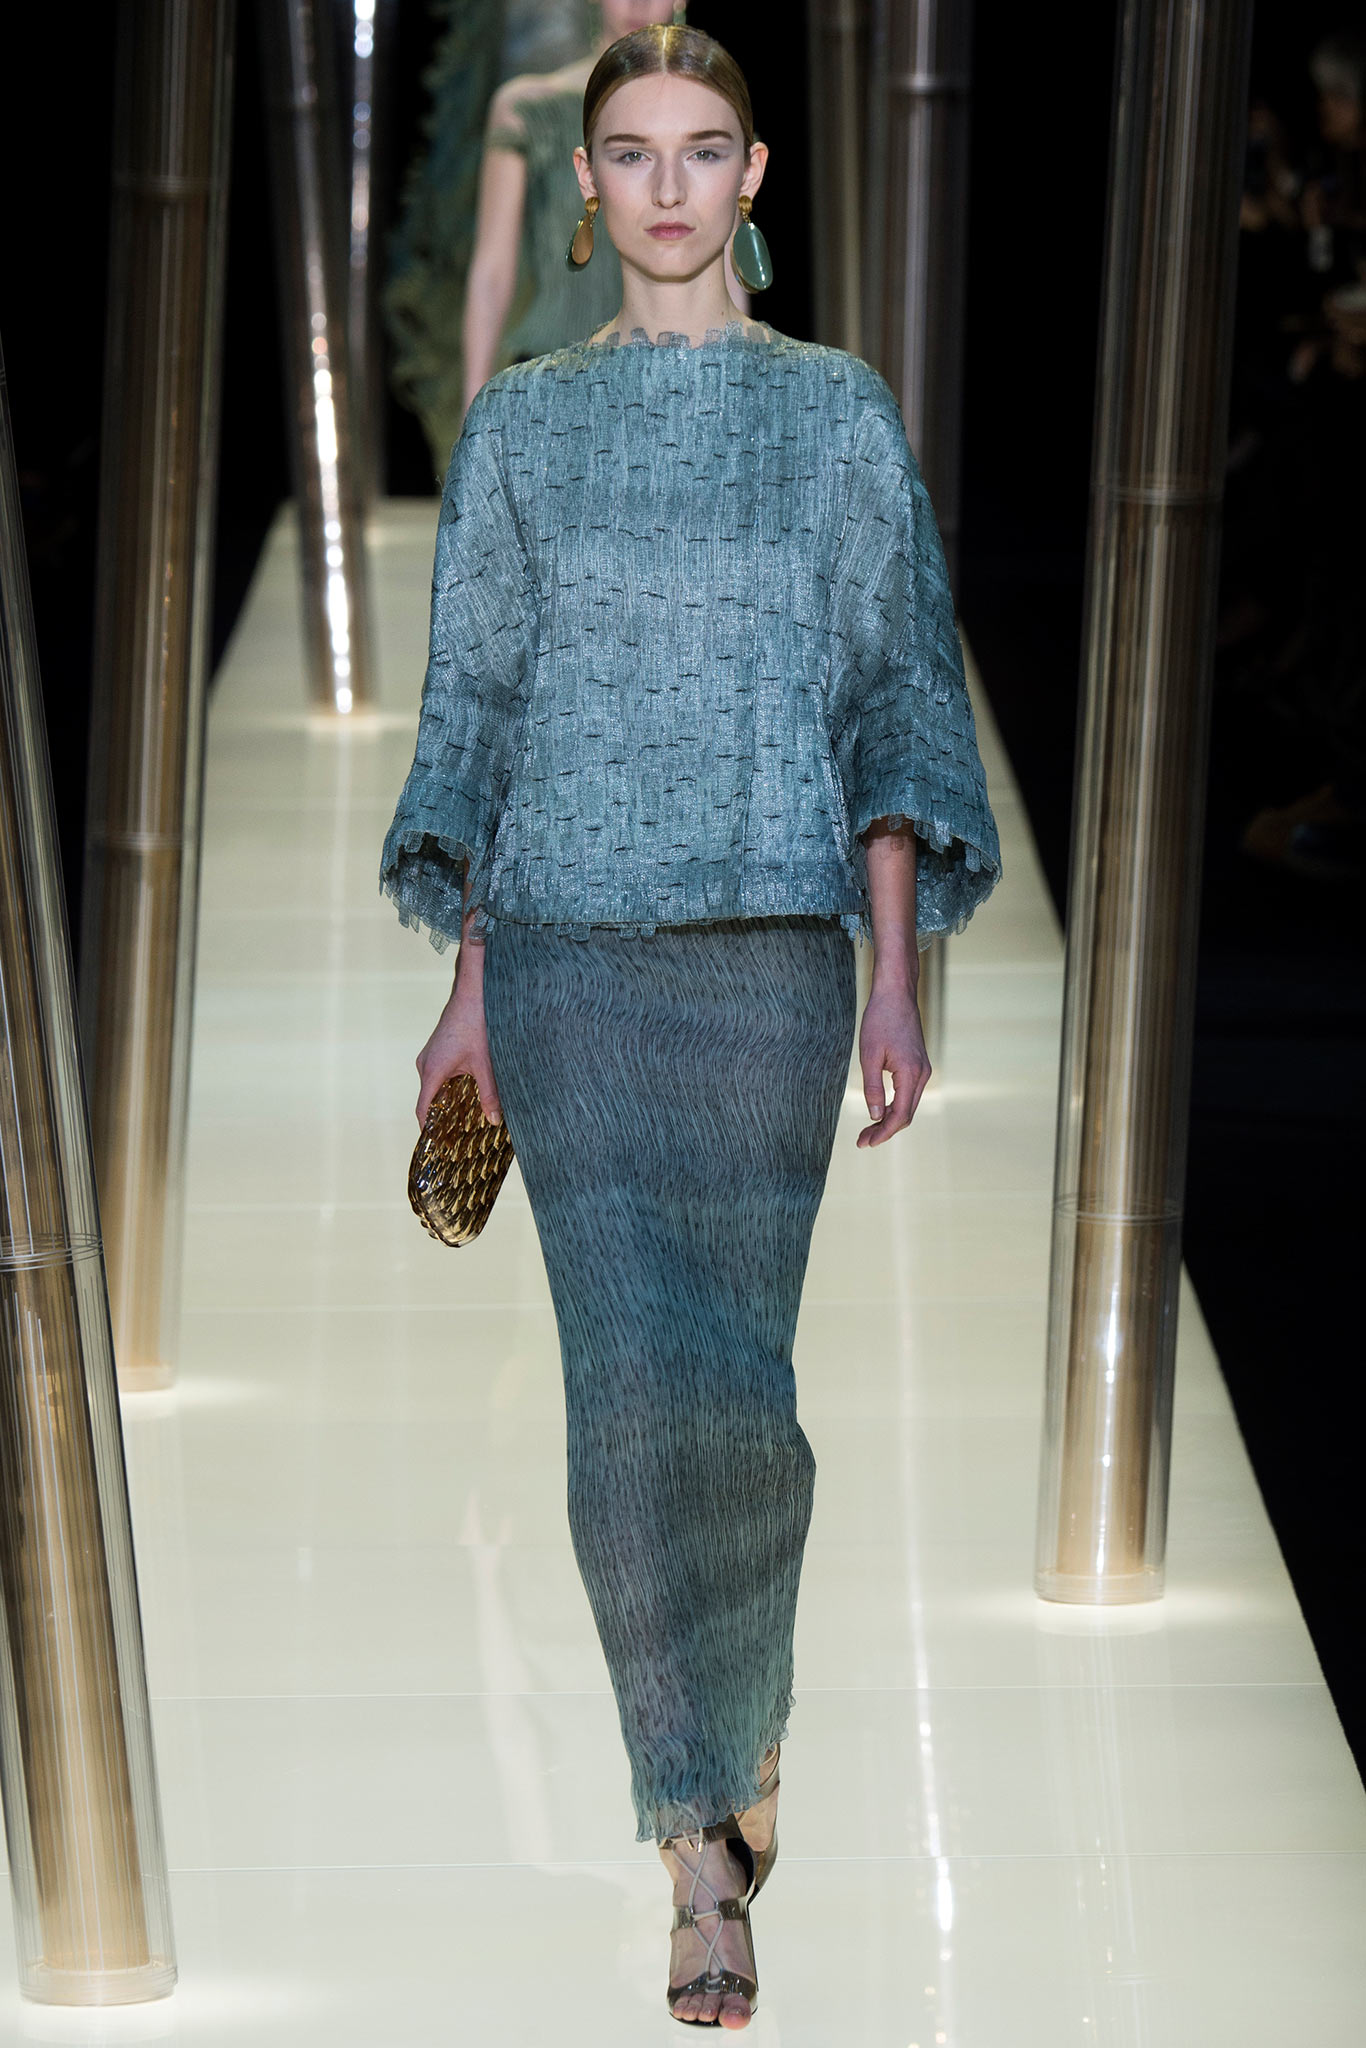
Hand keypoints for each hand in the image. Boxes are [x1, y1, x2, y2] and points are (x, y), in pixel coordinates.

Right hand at [415, 979, 501, 1127]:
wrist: (473, 993)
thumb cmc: (477, 1024)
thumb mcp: (486, 1064)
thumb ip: (490, 1094)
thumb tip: (494, 1121)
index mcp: (432, 1070)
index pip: (423, 1109)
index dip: (428, 1130)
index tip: (436, 1147)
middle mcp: (426, 1064)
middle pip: (429, 1100)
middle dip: (442, 1120)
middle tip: (457, 1140)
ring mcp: (429, 1057)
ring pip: (435, 1088)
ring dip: (447, 1103)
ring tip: (465, 1121)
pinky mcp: (437, 1051)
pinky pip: (439, 1077)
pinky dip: (450, 1089)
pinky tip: (468, 1096)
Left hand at [857, 980, 930, 1146]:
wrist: (896, 994)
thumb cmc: (880, 1020)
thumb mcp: (869, 1055)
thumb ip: (872, 1087)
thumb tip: (874, 1116)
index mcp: (911, 1074)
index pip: (899, 1115)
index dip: (883, 1132)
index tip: (865, 1143)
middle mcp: (922, 1074)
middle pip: (906, 1114)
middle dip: (885, 1130)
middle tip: (862, 1140)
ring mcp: (923, 1070)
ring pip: (908, 1105)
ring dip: (890, 1119)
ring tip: (868, 1129)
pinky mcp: (919, 1065)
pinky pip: (909, 1094)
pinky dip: (895, 1106)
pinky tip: (879, 1110)